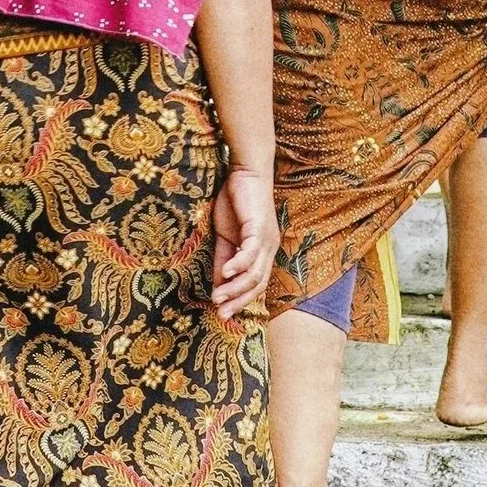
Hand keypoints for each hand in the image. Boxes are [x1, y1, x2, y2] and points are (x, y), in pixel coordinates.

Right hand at [208, 168, 278, 321]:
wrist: (245, 171)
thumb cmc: (235, 201)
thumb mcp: (225, 236)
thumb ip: (223, 258)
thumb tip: (217, 283)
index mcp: (263, 252)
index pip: (256, 285)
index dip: (241, 300)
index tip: (223, 314)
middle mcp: (270, 249)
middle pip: (258, 285)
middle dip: (239, 302)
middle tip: (221, 315)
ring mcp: (266, 239)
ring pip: (254, 273)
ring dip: (235, 288)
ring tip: (218, 298)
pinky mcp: (259, 228)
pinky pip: (250, 253)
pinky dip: (237, 265)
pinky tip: (224, 273)